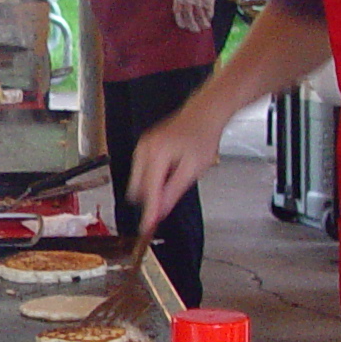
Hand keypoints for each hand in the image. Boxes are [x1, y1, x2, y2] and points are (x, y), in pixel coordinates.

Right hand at [126, 102, 223, 222]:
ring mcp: (142, 146)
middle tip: (167, 204)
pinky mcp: (143, 146)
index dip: (149, 211)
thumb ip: (174, 191)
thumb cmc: (202, 136)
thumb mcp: (193, 169)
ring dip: (152, 188)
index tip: (147, 227)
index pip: (149, 191)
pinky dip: (152, 178)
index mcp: (157, 154)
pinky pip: (141, 170)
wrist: (203, 114)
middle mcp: (144, 149)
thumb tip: (160, 211)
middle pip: (137, 188)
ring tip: (175, 177)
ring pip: (138, 180)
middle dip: (150, 199)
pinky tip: (170, 171)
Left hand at [171, 0, 220, 31]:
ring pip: (200, 15)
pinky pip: (209, 10)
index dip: (181, 20)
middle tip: (194, 30)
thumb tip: (182, 4)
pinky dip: (209, 16)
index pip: (178, 12)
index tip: (183, 25)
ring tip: (203, 27)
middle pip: (189, 16)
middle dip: (192, 25)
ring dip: (202, 23)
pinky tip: (209, 18)